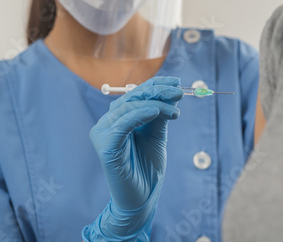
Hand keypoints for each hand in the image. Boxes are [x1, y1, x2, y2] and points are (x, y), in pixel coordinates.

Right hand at [89, 76, 183, 210]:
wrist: (142, 199)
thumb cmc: (148, 169)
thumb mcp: (157, 135)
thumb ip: (159, 115)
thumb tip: (170, 92)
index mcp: (118, 119)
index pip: (135, 95)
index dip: (155, 85)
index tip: (177, 83)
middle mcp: (107, 123)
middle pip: (132, 98)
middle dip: (157, 92)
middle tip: (179, 91)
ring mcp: (103, 134)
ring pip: (128, 108)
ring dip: (155, 104)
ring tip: (174, 109)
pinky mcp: (105, 146)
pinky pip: (123, 124)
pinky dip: (140, 114)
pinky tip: (156, 111)